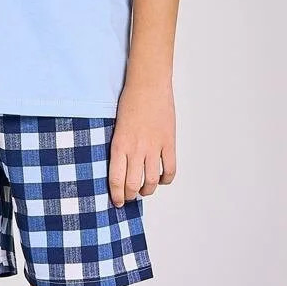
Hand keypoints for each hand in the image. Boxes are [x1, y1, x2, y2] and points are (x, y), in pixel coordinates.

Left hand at [107, 79, 175, 206]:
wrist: (148, 84)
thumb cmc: (129, 101)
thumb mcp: (116, 126)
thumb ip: (119, 146)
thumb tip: (121, 167)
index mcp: (119, 144)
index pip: (117, 179)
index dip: (117, 195)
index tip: (117, 201)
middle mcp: (136, 149)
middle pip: (133, 185)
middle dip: (130, 196)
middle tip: (130, 197)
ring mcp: (154, 147)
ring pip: (151, 182)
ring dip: (147, 190)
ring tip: (144, 190)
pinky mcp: (169, 143)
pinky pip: (170, 170)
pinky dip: (165, 179)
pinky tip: (161, 178)